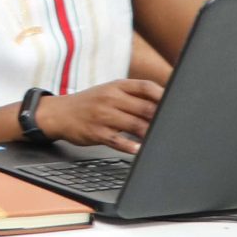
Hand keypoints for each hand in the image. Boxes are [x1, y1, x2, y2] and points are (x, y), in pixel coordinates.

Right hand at [34, 79, 164, 153]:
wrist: (58, 113)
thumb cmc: (90, 104)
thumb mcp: (108, 92)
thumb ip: (133, 96)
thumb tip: (164, 104)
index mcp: (117, 86)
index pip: (146, 87)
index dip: (164, 96)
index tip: (179, 104)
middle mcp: (110, 98)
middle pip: (145, 108)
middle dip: (162, 118)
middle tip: (176, 127)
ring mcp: (103, 115)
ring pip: (136, 125)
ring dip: (151, 134)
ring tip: (161, 140)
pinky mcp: (96, 132)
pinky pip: (118, 140)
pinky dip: (131, 146)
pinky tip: (140, 149)